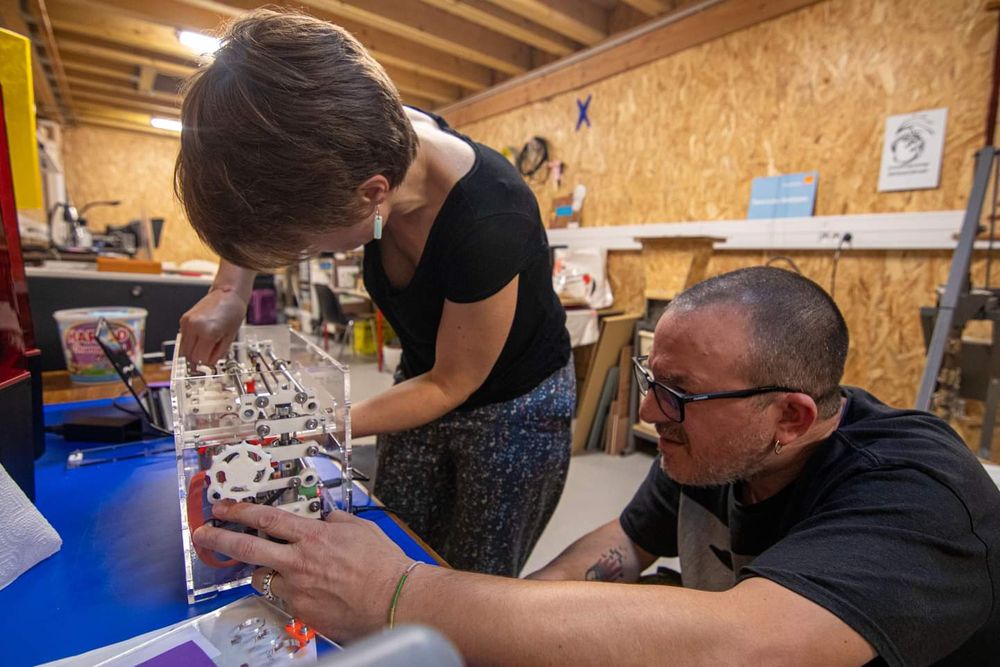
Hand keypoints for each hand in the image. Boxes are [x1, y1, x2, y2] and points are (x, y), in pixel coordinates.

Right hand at [179, 288, 245, 365]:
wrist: (228, 293)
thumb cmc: (233, 311)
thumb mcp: (230, 337)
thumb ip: (218, 353)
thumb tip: (209, 363)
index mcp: (207, 332)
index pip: (199, 358)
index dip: (206, 362)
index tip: (211, 360)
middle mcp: (194, 327)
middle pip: (188, 355)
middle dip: (198, 358)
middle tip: (209, 354)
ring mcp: (187, 323)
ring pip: (183, 348)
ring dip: (193, 350)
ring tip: (207, 343)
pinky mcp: (184, 320)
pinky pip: (183, 338)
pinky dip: (191, 342)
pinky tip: (202, 336)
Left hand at [191, 500, 410, 640]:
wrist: (394, 599)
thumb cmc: (382, 565)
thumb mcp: (359, 529)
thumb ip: (335, 521)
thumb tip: (325, 519)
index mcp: (312, 536)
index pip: (266, 518)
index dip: (240, 512)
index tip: (224, 509)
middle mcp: (298, 561)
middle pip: (247, 548)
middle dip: (220, 539)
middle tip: (205, 534)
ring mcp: (297, 589)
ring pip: (262, 577)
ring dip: (261, 571)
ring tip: (270, 569)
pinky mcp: (301, 611)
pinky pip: (284, 598)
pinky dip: (288, 592)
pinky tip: (304, 591)